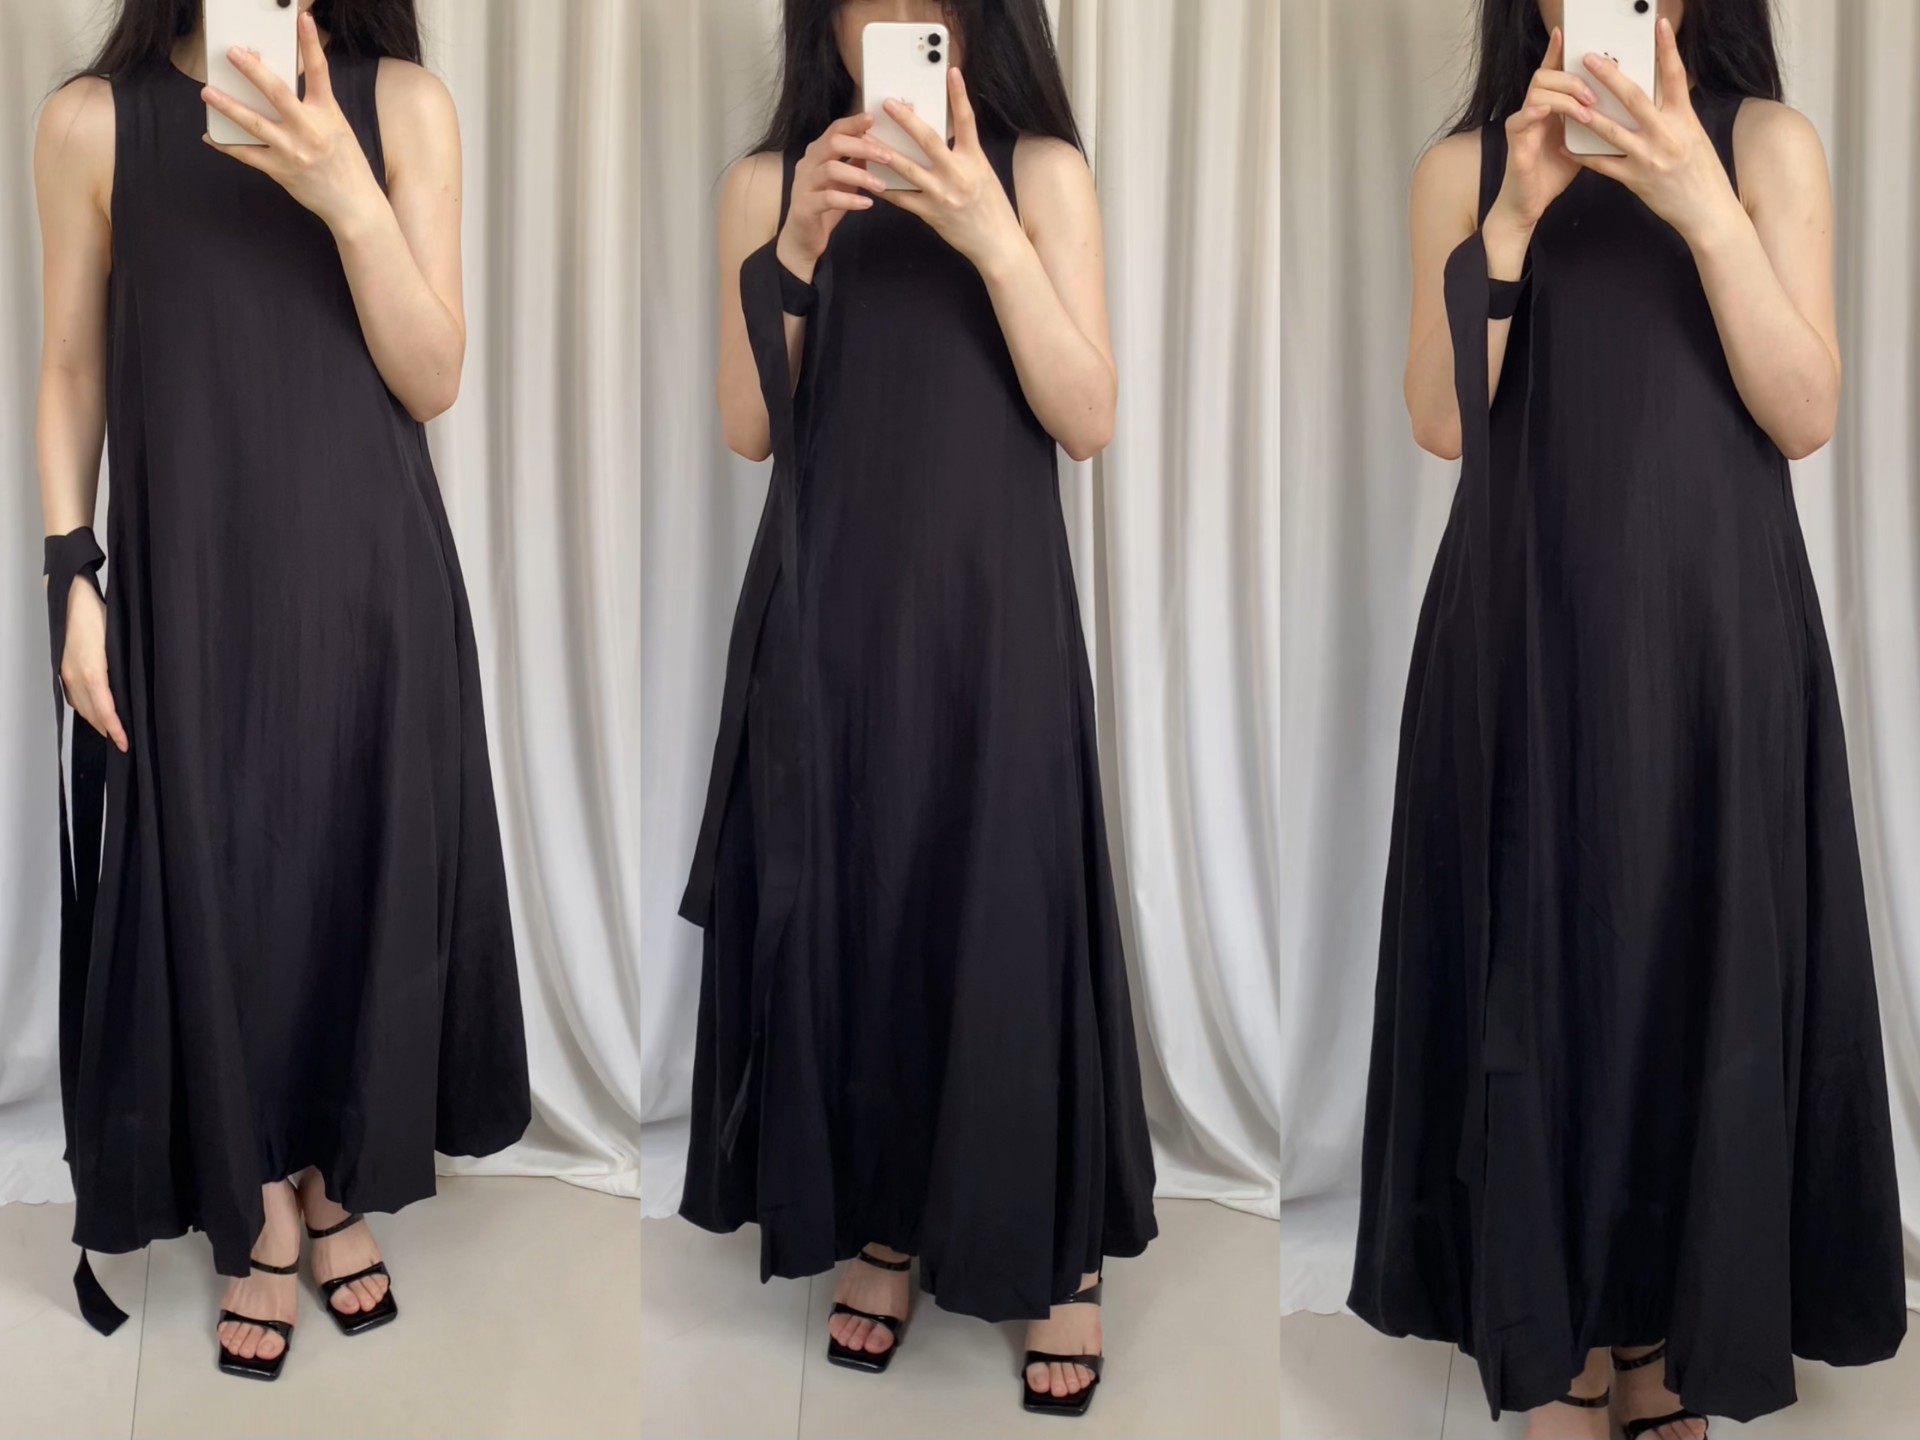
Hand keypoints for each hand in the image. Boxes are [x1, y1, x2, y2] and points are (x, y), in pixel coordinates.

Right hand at [59, 579, 127, 752]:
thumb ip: (125, 668)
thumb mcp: (120, 642)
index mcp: (92, 670)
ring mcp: (67, 672)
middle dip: (108, 730)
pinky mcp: (64, 668)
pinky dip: (86, 708)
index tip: (125, 744)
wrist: (73, 600)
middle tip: (124, 742)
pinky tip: (96, 712)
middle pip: (92, 713)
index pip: (105, 709)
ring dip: (97, 721)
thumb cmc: (100, 615)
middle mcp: (76, 675)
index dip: (116, 730)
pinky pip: (74, 696)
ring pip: (82, 707)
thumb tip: (137, 689)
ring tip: (113, 732)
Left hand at [202, 13, 381, 231]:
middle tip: (233, 53)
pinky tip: (210, 136)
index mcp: (328, 114)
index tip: (302, 19)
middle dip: (253, 71)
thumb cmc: (347, 165)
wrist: (354, 205)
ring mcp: (293, 151)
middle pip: (277, 93)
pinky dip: (226, 145)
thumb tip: (277, 90)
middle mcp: (310, 130)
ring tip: (208, 92)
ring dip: (228, 107)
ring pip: (255, 124)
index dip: (310, 43)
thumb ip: (312, 108)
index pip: (319, 71)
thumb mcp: (337, 129)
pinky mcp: (280, 171)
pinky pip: (247, 155)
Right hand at [776, 113, 892, 280]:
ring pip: (832, 169)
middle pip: (833, 144)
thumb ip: (856, 162)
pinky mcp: (805, 207)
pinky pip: (828, 199)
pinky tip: (867, 204)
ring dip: (860, 176)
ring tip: (881, 186)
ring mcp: (803, 185)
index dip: (854, 122)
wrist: (802, 238)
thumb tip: (880, 144)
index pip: (834, 129)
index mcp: (817, 153)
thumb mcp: (844, 180)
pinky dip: (850, 200)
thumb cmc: (826, 206)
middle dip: (863, 147)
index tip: (874, 118)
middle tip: (888, 156)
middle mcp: (807, 164)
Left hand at [875, 69, 1024, 272]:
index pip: (966, 121)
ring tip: (868, 140)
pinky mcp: (931, 214)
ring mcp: (942, 194)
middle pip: (929, 140)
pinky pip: (902, 198)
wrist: (997, 243)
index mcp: (974, 160)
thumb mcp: (983, 174)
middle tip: (889, 104)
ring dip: (885, 153)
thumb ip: (962, 156)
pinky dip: (886, 188)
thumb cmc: (991, 207)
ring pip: (908, 169)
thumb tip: (939, 139)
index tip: (952, 72)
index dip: (959, 94)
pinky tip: (871, 178)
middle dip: (906, 120)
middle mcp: (958, 174)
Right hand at [1488, 28, 1591, 235]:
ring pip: (1538, 91)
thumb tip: (1622, 104)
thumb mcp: (1581, 140)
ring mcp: (1523, 125)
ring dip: (1566, 96)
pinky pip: (1524, 117)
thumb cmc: (1553, 174)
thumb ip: (1592, 119)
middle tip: (1594, 95)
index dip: (1557, 51)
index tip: (1566, 33)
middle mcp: (1534, 112)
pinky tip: (1559, 116)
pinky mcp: (1516, 142)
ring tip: (1586, 112)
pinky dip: (1543, 112)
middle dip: (1572, 78)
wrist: (1529, 205)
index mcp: (1550, 110)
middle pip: (1545, 75)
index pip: (1553, 73)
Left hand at [1573, 17, 1742, 242]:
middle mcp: (1666, 134)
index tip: (1659, 25)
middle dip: (1610, 77)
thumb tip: (1662, 89)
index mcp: (1684, 118)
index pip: (1676, 76)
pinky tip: (1566, 148)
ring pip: (1613, 131)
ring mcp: (1649, 157)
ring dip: (1588, 115)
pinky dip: (1584, 156)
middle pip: (1635, 98)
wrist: (1707, 209)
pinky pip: (1603, 165)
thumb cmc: (1701, 170)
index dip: (1668, 48)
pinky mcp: (1635, 179)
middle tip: (1590, 59)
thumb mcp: (1693, 134)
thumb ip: (1675, 113)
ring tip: (1569, 102)